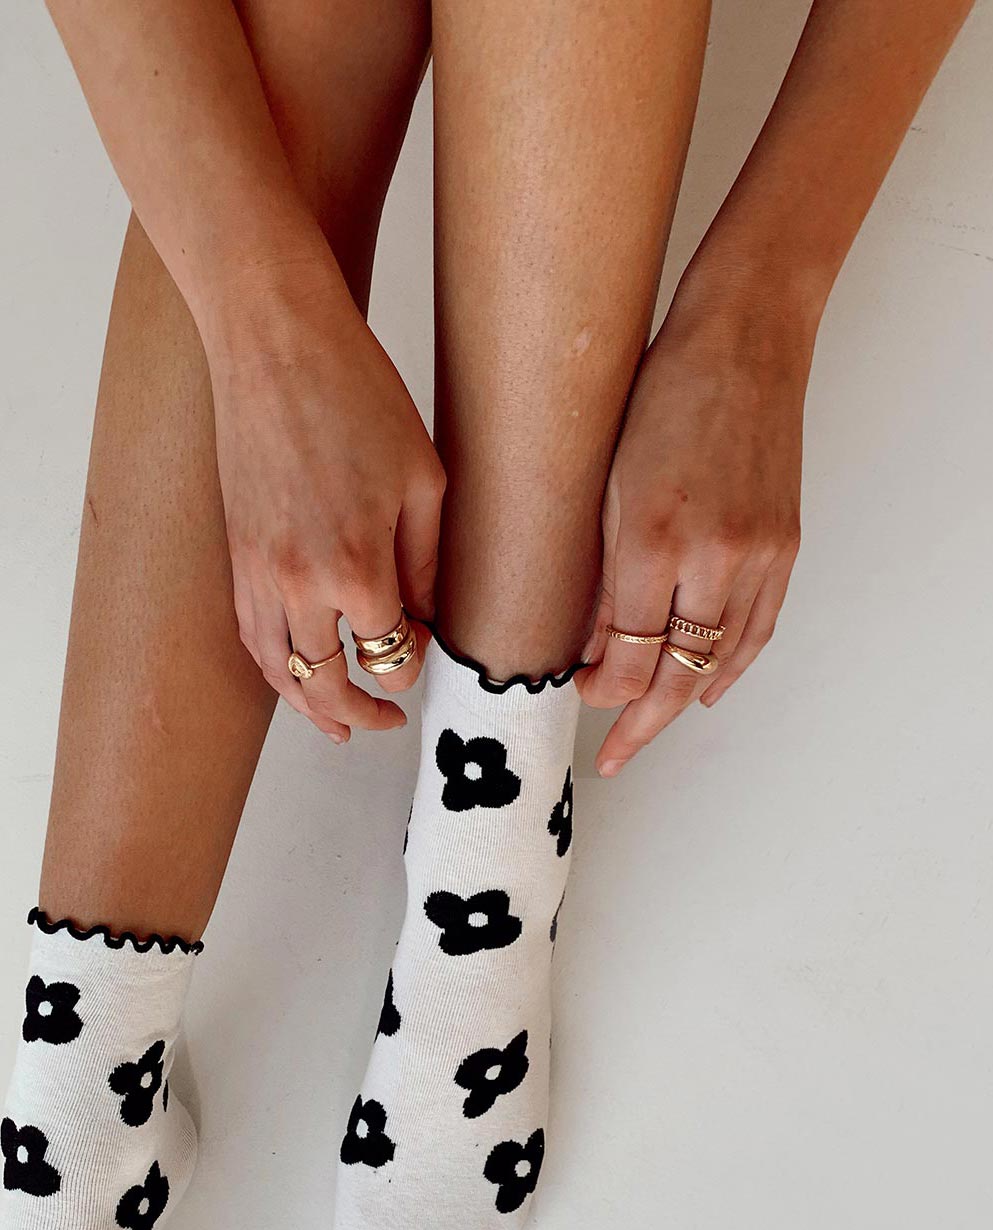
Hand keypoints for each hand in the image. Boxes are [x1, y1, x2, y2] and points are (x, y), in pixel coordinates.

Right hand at [203, 264, 443, 742]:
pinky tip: (294, 675)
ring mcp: (258, 574)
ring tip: (339, 724)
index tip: (429, 649)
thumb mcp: (423, 477)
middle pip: (329, 684)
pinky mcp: (235, 555)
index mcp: (356, 568)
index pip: (391, 655)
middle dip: (363, 710)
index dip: (415, 665)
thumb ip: (426, 562)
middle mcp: (299, 585)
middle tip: (388, 721)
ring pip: (281, 671)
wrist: (273, 343)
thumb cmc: (355, 394)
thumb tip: (425, 618)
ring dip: (310, 707)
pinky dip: (274, 668)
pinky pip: (250, 636)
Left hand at [577, 278, 811, 773]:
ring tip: (648, 730)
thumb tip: (589, 645)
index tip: (578, 696)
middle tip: (612, 755)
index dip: (600, 690)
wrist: (744, 341)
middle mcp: (712, 556)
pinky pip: (757, 631)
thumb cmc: (661, 394)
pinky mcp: (784, 546)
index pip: (625, 653)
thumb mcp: (605, 482)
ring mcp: (757, 554)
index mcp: (652, 537)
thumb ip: (599, 571)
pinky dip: (729, 669)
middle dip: (638, 721)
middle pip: (674, 674)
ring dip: (680, 704)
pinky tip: (705, 692)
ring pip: (718, 662)